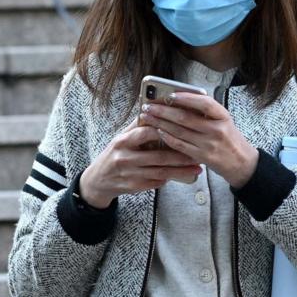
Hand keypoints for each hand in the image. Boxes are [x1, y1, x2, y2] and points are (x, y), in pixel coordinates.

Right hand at [78, 124, 203, 209]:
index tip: (182, 129)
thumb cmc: (114, 154)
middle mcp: (124, 158)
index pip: (145, 133)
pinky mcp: (134, 187)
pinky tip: (182, 175)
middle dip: (181, 156)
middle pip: (158, 157)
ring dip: (181, 170)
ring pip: (161, 172)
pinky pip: (156, 182)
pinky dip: (170, 178)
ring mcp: (129, 174)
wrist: (98, 180)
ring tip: (196, 167)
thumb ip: (137, 126)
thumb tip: (156, 109)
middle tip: (198, 153)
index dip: (164, 131)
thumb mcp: (120, 138)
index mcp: (122, 141)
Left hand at [137, 93, 260, 189]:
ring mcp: (209, 144)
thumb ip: (205, 111)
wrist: (241, 162)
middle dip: (163, 111)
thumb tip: (178, 100)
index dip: (186, 98)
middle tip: (149, 106)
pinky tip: (158, 131)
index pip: (205, 103)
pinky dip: (167, 137)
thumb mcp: (223, 121)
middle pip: (185, 117)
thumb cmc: (229, 138)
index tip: (170, 95)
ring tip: (147, 117)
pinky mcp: (202, 157)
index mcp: (223, 116)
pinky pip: (180, 145)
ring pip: (179, 131)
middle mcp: (217, 129)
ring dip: (160, 123)